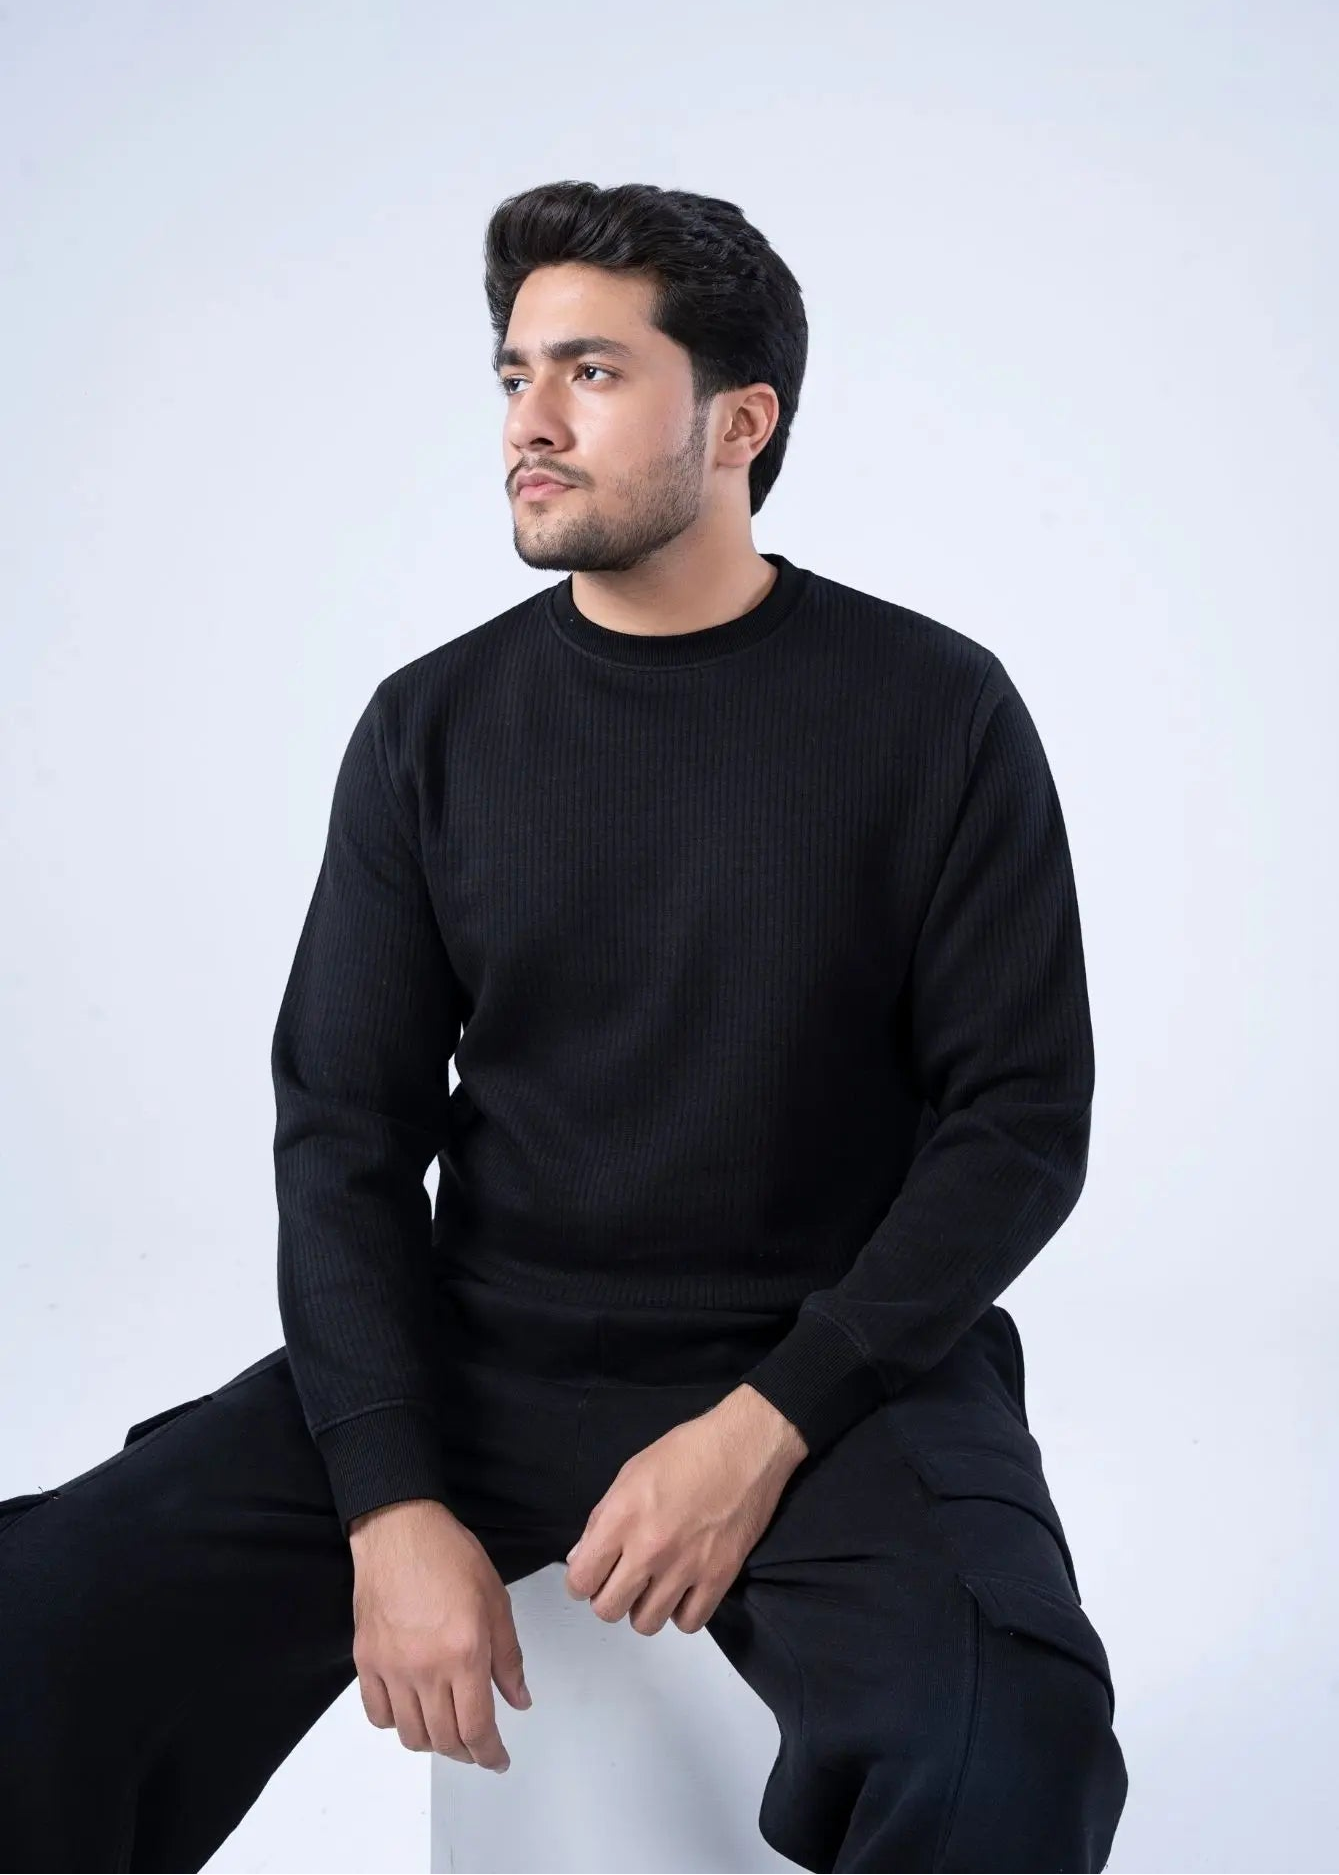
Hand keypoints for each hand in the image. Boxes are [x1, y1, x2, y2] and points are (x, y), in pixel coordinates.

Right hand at [349, 1498, 531, 1772]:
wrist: (401, 1530)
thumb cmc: (449, 1555)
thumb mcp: (496, 1601)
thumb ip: (509, 1656)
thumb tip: (518, 1698)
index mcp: (464, 1653)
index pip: (477, 1728)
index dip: (489, 1754)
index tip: (497, 1759)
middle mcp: (426, 1668)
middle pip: (445, 1738)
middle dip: (466, 1751)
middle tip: (478, 1747)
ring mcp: (392, 1668)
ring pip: (410, 1734)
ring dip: (433, 1742)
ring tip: (447, 1731)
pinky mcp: (366, 1661)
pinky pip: (378, 1713)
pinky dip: (396, 1723)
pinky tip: (411, 1710)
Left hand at [563, 1386, 807, 1635]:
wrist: (746, 1446)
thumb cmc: (687, 1451)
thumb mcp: (630, 1473)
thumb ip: (601, 1519)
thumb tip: (580, 1557)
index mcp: (622, 1517)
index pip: (581, 1580)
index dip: (580, 1582)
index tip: (592, 1574)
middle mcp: (650, 1549)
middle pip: (608, 1609)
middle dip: (609, 1597)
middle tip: (622, 1579)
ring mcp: (686, 1567)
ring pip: (646, 1623)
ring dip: (644, 1608)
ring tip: (654, 1586)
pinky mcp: (719, 1577)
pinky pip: (689, 1623)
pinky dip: (682, 1612)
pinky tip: (683, 1591)